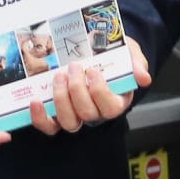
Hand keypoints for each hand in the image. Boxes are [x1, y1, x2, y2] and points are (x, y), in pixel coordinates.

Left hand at [27, 42, 151, 134]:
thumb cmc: (113, 56)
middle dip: (77, 90)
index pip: (110, 107)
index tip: (93, 71)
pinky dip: (40, 117)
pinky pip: (49, 126)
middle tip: (73, 67)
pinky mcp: (57, 115)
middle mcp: (96, 112)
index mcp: (115, 101)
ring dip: (61, 99)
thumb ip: (137, 63)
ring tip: (59, 77)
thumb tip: (144, 77)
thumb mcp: (129, 54)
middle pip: (86, 113)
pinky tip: (35, 101)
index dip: (100, 92)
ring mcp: (76, 115)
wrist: (96, 51)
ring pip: (69, 121)